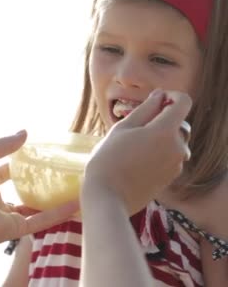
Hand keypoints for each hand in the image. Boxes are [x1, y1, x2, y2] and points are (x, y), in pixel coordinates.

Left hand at [0, 131, 78, 256]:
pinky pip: (41, 221)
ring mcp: (7, 217)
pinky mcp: (18, 230)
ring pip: (34, 209)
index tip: (39, 159)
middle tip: (59, 176)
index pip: (5, 173)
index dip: (20, 166)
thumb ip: (4, 143)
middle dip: (37, 187)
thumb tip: (25, 133)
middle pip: (21, 194)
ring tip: (73, 191)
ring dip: (53, 202)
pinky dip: (58, 214)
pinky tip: (76, 204)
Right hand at [82, 89, 191, 214]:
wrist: (108, 197)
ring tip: (133, 148)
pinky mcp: (172, 176)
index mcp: (165, 130)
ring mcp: (177, 163)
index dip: (170, 97)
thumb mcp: (122, 128)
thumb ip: (145, 109)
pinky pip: (170, 156)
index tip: (154, 102)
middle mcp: (178, 146)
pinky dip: (159, 153)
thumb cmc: (108, 159)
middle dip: (160, 120)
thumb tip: (160, 95)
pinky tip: (137, 162)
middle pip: (177, 122)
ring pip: (173, 140)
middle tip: (133, 129)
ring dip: (159, 138)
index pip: (183, 102)